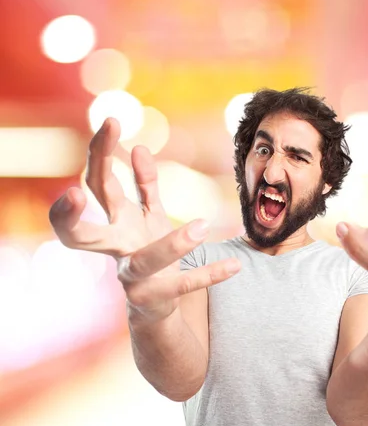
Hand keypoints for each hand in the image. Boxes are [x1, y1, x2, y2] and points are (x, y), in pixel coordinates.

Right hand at [49, 118, 240, 322]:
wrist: (154, 302)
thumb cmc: (147, 250)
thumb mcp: (148, 216)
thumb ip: (144, 184)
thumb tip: (139, 148)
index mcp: (115, 223)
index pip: (97, 186)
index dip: (97, 157)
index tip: (111, 122)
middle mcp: (115, 251)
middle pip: (85, 235)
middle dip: (74, 215)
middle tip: (75, 193)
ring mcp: (133, 278)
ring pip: (145, 261)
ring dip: (173, 245)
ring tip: (203, 227)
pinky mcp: (156, 296)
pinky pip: (184, 284)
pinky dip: (209, 273)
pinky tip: (235, 264)